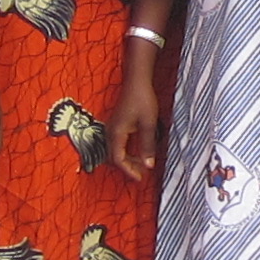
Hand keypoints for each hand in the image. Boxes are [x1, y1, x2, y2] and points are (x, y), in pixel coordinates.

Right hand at [117, 60, 165, 178]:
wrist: (136, 81)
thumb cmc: (143, 100)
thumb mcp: (149, 124)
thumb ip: (148, 146)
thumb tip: (148, 166)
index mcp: (116, 133)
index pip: (118, 159)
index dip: (128, 171)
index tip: (140, 178)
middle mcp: (110, 132)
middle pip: (114, 158)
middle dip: (128, 167)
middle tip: (142, 173)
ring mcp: (111, 129)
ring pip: (115, 152)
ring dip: (127, 160)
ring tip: (142, 163)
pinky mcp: (115, 125)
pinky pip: (117, 144)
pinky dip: (127, 152)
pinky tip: (139, 152)